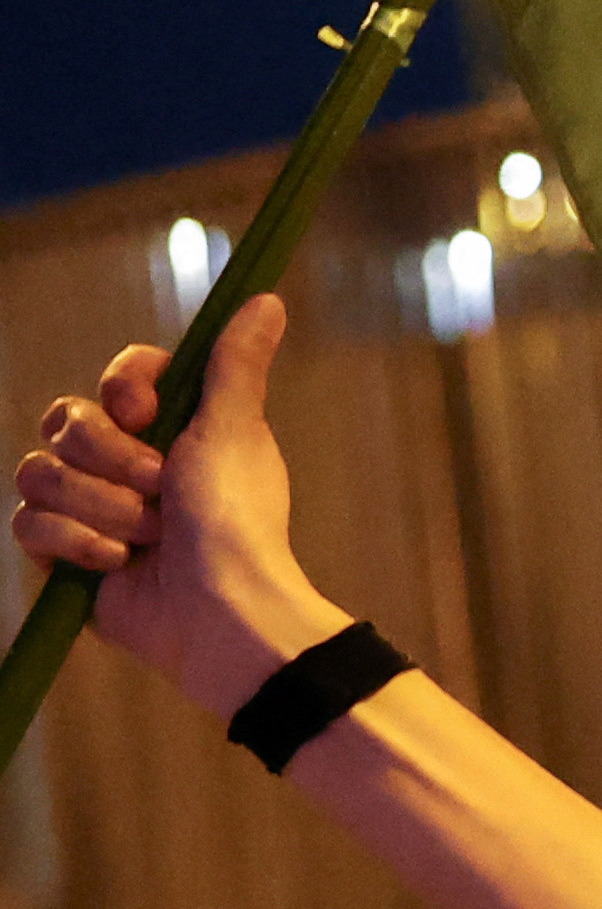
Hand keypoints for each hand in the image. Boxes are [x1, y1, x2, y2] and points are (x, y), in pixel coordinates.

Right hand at [13, 296, 344, 716]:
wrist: (220, 609)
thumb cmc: (238, 520)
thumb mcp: (236, 430)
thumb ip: (235, 365)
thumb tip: (265, 299)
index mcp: (169, 428)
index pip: (115, 378)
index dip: (122, 389)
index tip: (146, 411)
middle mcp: (125, 460)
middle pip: (64, 421)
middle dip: (112, 458)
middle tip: (161, 488)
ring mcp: (89, 505)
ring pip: (37, 471)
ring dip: (100, 506)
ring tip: (149, 535)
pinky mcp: (63, 552)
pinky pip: (28, 523)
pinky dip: (77, 543)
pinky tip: (118, 564)